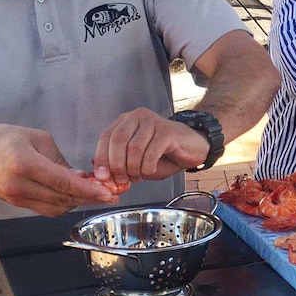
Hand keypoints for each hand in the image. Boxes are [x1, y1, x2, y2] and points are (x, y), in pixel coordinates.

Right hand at [0, 125, 116, 215]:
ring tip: (96, 194)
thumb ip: (60, 159)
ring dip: (78, 202)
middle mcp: (21, 185)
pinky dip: (64, 204)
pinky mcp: (16, 203)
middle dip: (89, 198)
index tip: (107, 192)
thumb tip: (80, 177)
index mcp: (26, 164)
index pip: (64, 183)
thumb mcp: (37, 138)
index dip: (88, 190)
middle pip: (62, 199)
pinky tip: (76, 195)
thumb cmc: (3, 139)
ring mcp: (17, 197)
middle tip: (111, 195)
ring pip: (56, 208)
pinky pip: (46, 209)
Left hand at [94, 108, 209, 184]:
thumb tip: (102, 175)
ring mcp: (153, 122)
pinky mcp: (167, 131)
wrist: (192, 149)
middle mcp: (138, 117)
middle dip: (117, 164)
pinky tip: (150, 171)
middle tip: (122, 179)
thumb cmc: (164, 154)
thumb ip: (120, 163)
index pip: (106, 136)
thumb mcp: (137, 160)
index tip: (103, 176)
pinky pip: (151, 152)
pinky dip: (147, 167)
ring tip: (138, 176)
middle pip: (118, 140)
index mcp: (126, 121)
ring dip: (133, 168)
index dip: (102, 158)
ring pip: (134, 147)